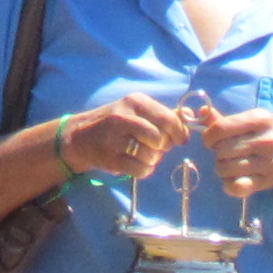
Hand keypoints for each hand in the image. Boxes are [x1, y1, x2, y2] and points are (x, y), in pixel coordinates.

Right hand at [54, 95, 196, 180]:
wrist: (81, 136)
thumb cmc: (116, 123)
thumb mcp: (137, 111)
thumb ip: (164, 114)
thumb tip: (192, 115)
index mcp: (135, 102)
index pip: (168, 119)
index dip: (179, 133)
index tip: (179, 140)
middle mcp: (124, 117)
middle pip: (160, 139)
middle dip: (163, 147)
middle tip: (155, 147)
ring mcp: (115, 138)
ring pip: (152, 156)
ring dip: (152, 159)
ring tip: (142, 154)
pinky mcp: (110, 158)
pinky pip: (141, 170)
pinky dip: (144, 170)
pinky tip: (136, 163)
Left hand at [195, 103, 272, 200]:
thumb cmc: (271, 132)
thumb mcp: (254, 119)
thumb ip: (225, 120)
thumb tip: (200, 113)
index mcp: (259, 119)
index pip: (221, 129)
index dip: (209, 136)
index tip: (211, 140)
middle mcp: (264, 140)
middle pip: (221, 150)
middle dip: (217, 152)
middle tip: (226, 152)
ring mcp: (267, 163)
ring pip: (225, 169)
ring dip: (221, 167)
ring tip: (231, 163)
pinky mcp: (266, 181)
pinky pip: (237, 187)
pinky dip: (229, 185)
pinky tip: (233, 179)